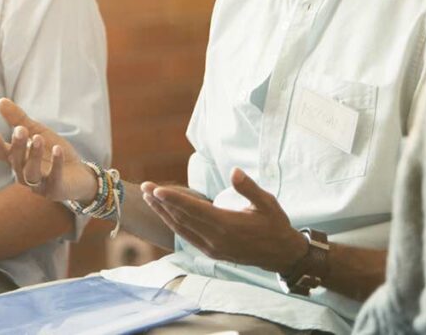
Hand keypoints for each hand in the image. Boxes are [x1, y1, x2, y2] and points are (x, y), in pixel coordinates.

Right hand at [0, 98, 96, 202]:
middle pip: (17, 162)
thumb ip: (18, 119)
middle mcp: (25, 174)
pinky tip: (57, 149)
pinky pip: (54, 178)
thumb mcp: (37, 132)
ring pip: (31, 173)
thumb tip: (0, 100)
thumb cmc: (52, 153)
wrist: (78, 174)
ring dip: (34, 156)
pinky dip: (56, 164)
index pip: (3, 155)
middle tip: (20, 130)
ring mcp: (40, 185)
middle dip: (17, 146)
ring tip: (38, 138)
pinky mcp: (56, 189)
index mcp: (18, 160)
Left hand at [141, 167, 307, 272]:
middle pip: (182, 218)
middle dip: (161, 202)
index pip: (193, 209)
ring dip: (163, 213)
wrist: (281, 254)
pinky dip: (173, 224)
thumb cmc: (274, 224)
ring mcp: (212, 248)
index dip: (173, 199)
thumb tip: (234, 171)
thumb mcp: (267, 203)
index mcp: (227, 225)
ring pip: (181, 229)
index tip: (155, 189)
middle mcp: (215, 238)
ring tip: (148, 198)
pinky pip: (187, 237)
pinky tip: (165, 215)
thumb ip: (249, 188)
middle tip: (144, 187)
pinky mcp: (211, 252)